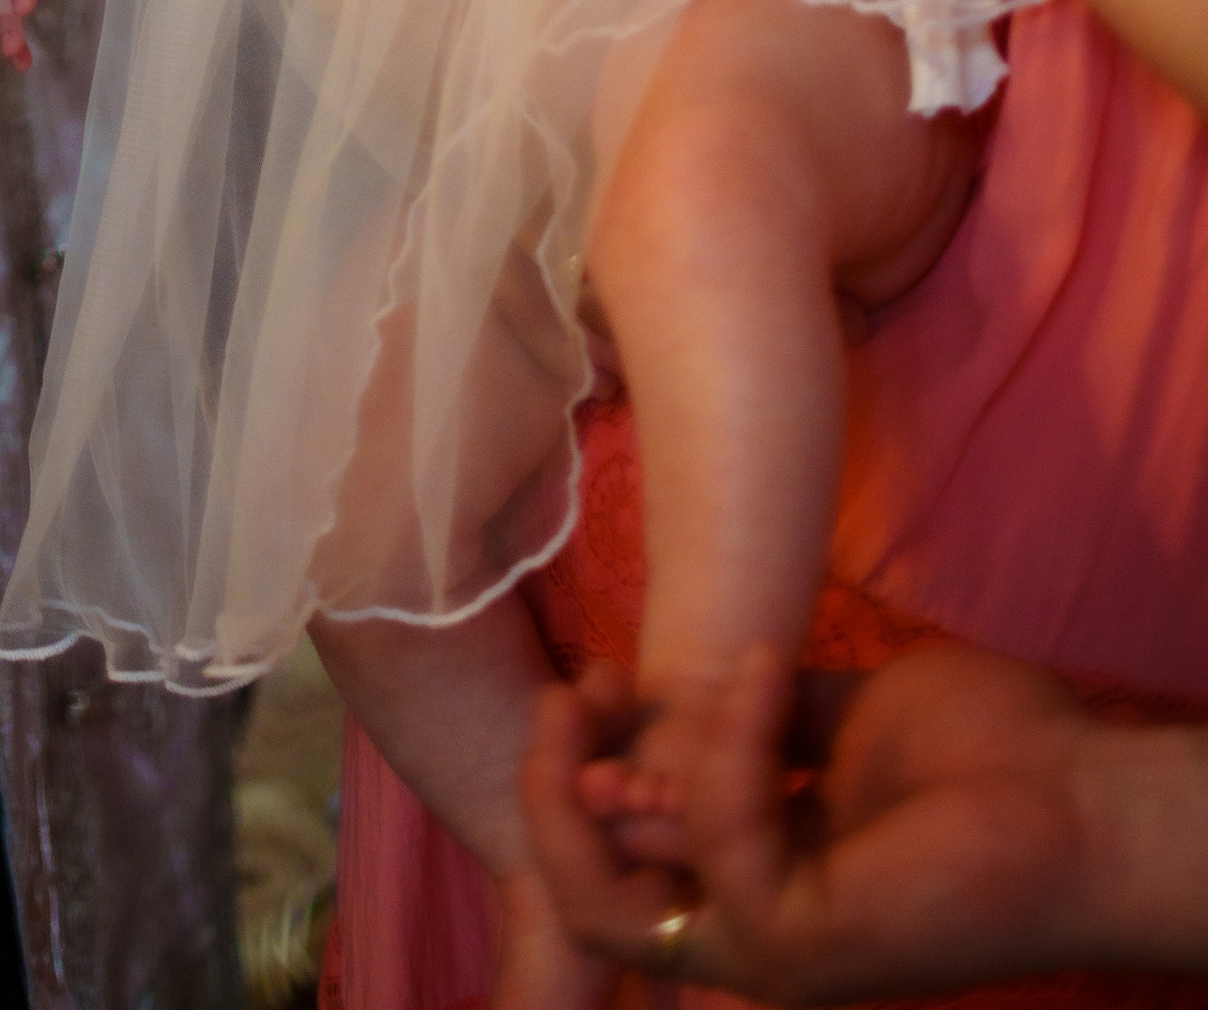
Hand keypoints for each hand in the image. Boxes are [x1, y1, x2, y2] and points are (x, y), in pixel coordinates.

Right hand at [523, 645, 1175, 993]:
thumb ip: (751, 720)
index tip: (597, 674)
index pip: (612, 862)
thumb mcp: (834, 718)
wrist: (1080, 794)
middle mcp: (752, 933)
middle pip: (584, 909)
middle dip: (545, 791)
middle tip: (573, 696)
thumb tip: (667, 692)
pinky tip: (759, 674)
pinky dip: (727, 741)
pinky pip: (716, 835)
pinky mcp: (802, 943)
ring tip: (608, 688)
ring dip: (590, 780)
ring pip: (607, 910)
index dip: (577, 764)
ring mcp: (773, 951)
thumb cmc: (986, 757)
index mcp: (758, 884)